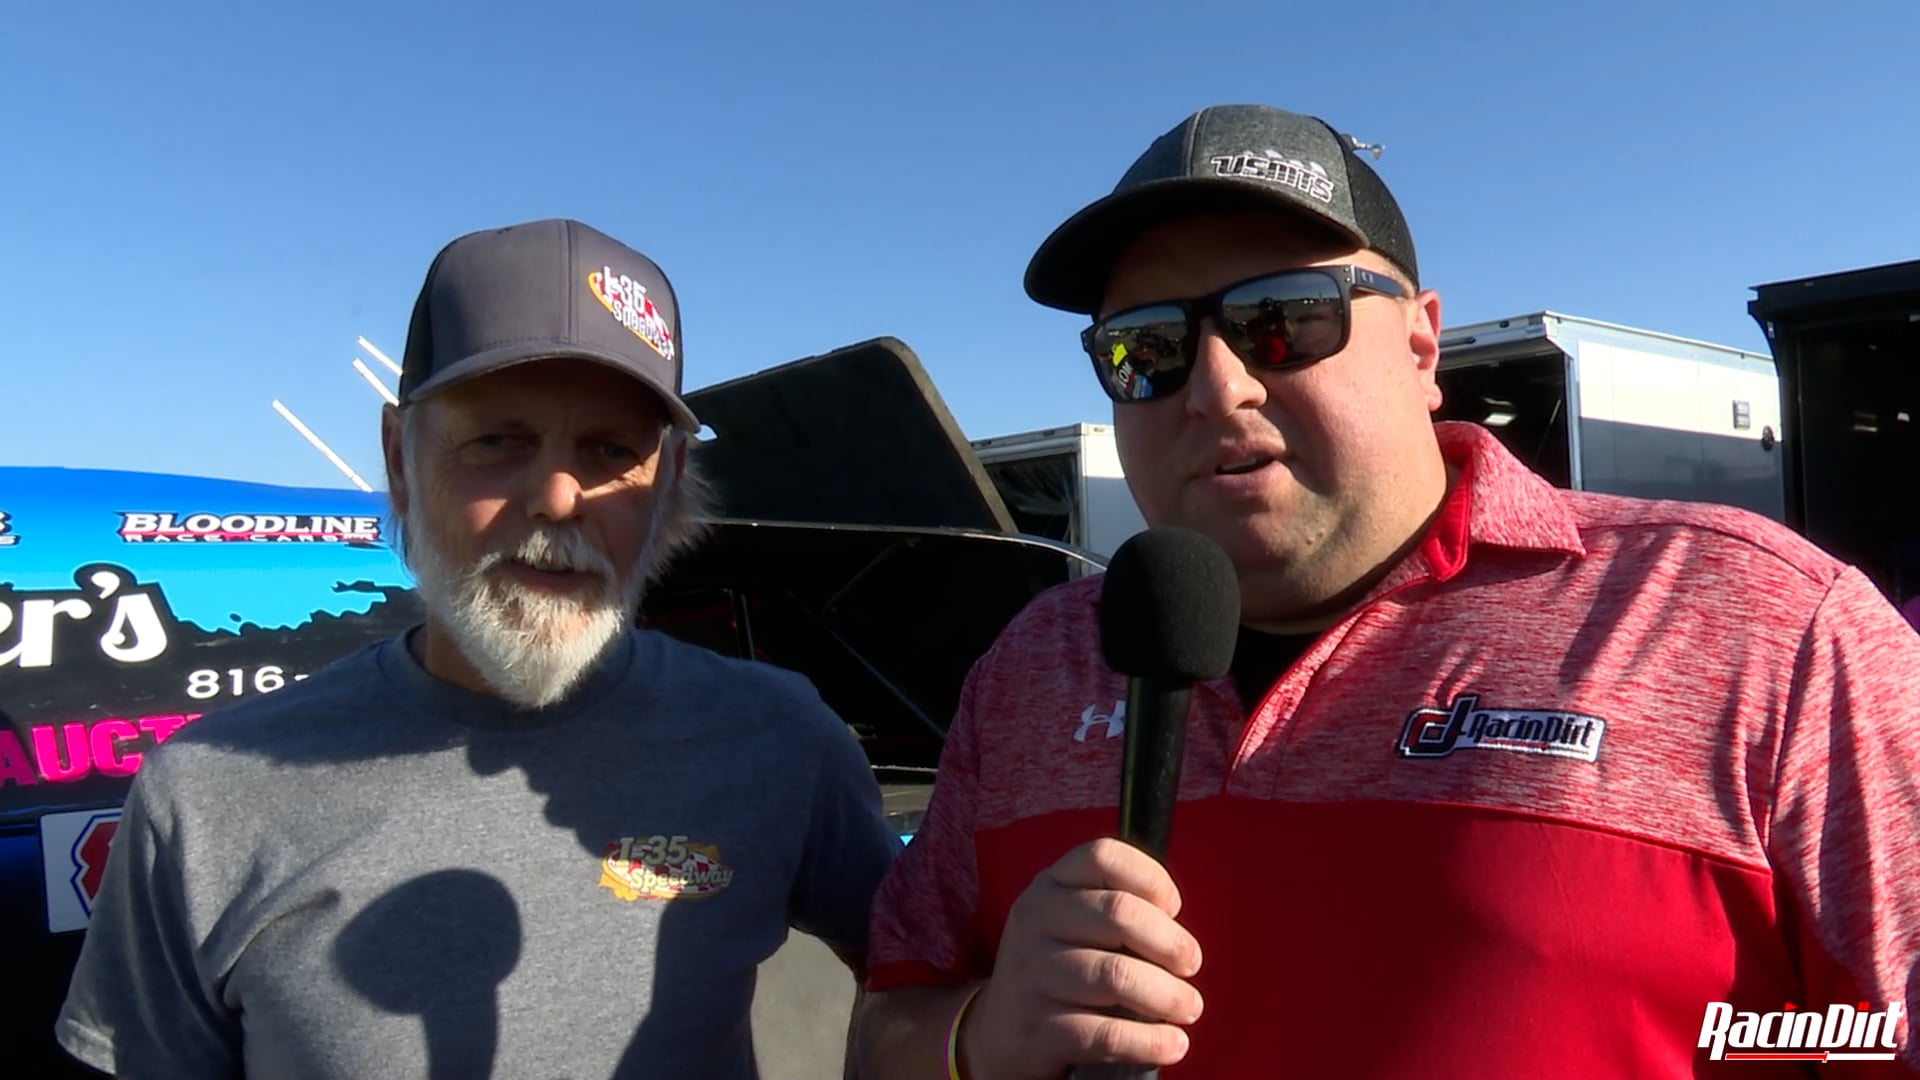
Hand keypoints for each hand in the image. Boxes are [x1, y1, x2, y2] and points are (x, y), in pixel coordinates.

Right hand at [958, 838, 1202, 1078]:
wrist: (999, 1031)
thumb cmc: (1057, 969)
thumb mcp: (1069, 922)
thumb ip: (1114, 910)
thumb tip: (1179, 935)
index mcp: (1050, 886)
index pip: (1104, 857)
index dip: (1152, 878)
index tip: (1174, 908)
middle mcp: (1035, 921)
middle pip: (1119, 913)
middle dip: (1170, 941)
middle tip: (1191, 964)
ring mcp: (1031, 974)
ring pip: (1116, 975)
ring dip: (1167, 994)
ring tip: (1188, 1007)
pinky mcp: (1037, 1029)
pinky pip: (1105, 1033)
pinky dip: (1150, 1040)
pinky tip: (1173, 1044)